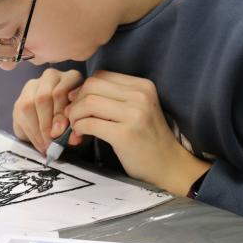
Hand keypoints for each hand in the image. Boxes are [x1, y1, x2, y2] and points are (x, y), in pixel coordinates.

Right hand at [13, 68, 83, 153]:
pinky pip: (20, 114)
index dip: (59, 113)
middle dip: (47, 122)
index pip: (61, 91)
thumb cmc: (74, 118)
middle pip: (44, 96)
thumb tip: (72, 139)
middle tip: (51, 139)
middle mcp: (51, 76)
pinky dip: (30, 132)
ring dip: (37, 129)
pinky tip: (39, 142)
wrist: (59, 122)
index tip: (60, 132)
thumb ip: (76, 128)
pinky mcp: (21, 98)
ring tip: (45, 145)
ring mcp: (34, 85)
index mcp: (70, 77)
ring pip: (29, 105)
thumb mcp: (78, 121)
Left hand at [66, 70, 210, 195]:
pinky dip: (79, 128)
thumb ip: (112, 97)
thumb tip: (74, 94)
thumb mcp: (136, 109)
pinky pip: (90, 123)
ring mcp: (134, 114)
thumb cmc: (147, 139)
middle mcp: (140, 96)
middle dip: (76, 101)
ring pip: (88, 102)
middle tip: (73, 117)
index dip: (83, 89)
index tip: (78, 104)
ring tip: (77, 127)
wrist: (169, 166)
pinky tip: (81, 135)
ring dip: (75, 115)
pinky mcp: (125, 135)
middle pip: (92, 86)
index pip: (101, 75)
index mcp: (143, 86)